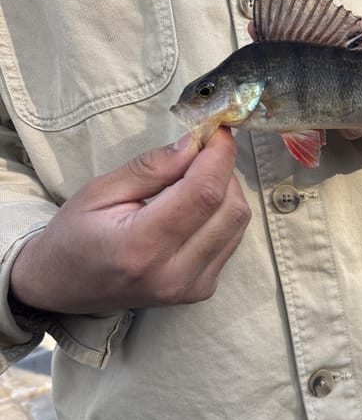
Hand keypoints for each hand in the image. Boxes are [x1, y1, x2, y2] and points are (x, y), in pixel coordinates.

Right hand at [9, 129, 250, 313]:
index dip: (218, 156)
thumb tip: (195, 144)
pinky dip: (222, 213)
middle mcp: (173, 274)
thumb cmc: (75, 236)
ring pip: (237, 224)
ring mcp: (191, 288)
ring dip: (226, 190)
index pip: (203, 194)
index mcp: (140, 248)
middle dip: (224, 169)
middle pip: (230, 209)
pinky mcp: (202, 290)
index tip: (217, 130)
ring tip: (194, 178)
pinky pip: (231, 239)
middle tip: (201, 150)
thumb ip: (151, 168)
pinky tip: (196, 205)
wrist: (65, 287)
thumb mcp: (100, 191)